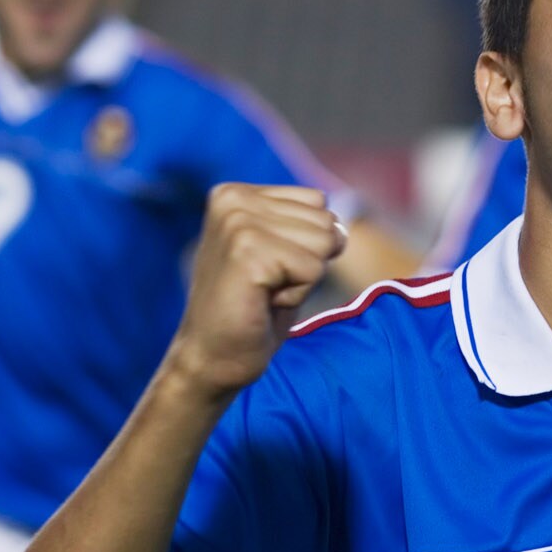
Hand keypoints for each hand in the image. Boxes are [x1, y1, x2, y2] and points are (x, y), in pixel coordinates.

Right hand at [165, 185, 348, 401]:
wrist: (211, 358)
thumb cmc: (252, 310)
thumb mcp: (281, 253)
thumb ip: (306, 226)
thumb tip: (340, 228)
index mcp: (235, 192)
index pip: (317, 202)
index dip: (306, 246)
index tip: (268, 270)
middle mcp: (233, 199)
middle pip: (325, 221)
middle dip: (307, 262)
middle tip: (266, 286)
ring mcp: (238, 223)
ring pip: (323, 242)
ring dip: (303, 279)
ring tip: (263, 293)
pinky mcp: (248, 252)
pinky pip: (313, 269)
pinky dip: (297, 295)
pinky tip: (262, 303)